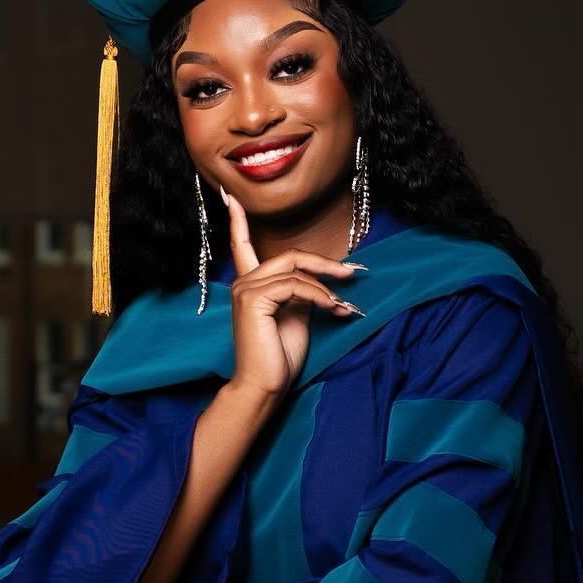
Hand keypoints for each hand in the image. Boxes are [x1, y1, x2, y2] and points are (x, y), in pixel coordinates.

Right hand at [224, 189, 362, 399]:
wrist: (265, 386)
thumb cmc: (279, 356)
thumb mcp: (295, 317)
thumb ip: (301, 293)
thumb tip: (327, 282)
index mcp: (250, 284)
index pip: (241, 244)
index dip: (237, 219)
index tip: (230, 196)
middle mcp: (243, 282)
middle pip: (289, 255)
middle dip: (324, 263)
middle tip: (351, 273)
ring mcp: (245, 289)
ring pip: (295, 270)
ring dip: (326, 286)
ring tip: (341, 306)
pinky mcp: (253, 299)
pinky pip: (295, 285)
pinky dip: (319, 295)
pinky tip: (331, 309)